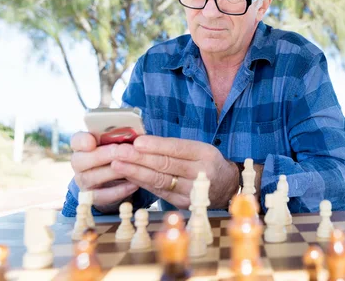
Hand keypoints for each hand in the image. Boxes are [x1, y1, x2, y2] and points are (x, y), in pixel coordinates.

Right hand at [70, 132, 138, 211]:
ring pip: (91, 177)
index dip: (82, 141)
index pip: (76, 141)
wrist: (116, 180)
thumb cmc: (118, 155)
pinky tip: (134, 185)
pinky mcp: (92, 196)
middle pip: (81, 160)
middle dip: (103, 155)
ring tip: (131, 168)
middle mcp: (79, 163)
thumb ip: (121, 139)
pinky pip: (102, 195)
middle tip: (122, 151)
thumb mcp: (118, 144)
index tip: (91, 141)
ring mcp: (83, 181)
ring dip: (112, 172)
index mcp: (83, 146)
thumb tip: (137, 135)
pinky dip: (119, 190)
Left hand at [110, 135, 239, 209]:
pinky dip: (143, 184)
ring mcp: (193, 191)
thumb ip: (175, 146)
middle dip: (139, 158)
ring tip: (118, 165)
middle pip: (166, 165)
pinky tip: (130, 177)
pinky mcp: (184, 203)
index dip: (156, 145)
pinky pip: (160, 192)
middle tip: (119, 152)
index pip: (177, 148)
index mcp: (206, 154)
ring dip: (136, 173)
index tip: (137, 142)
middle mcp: (201, 173)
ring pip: (160, 180)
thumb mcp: (200, 149)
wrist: (226, 187)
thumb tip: (142, 141)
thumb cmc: (207, 162)